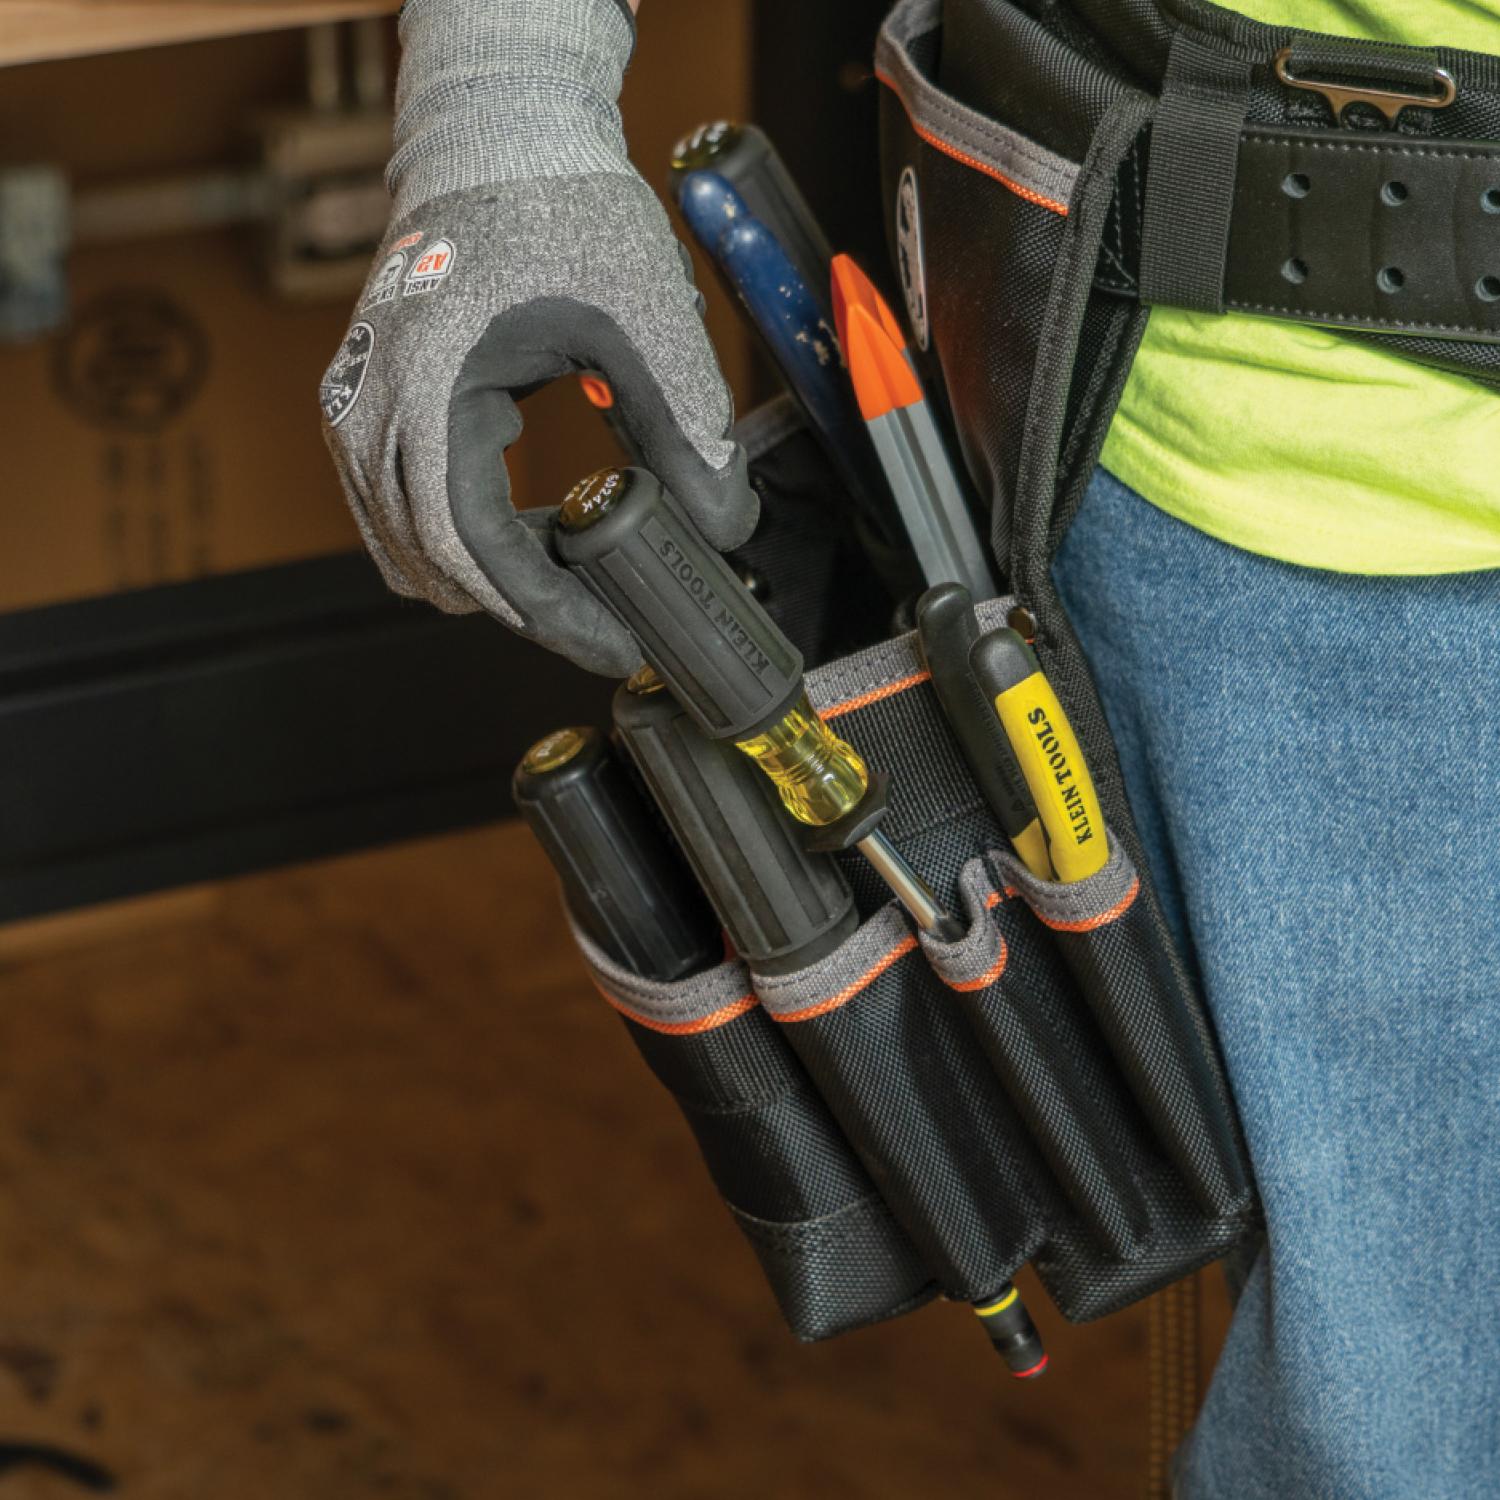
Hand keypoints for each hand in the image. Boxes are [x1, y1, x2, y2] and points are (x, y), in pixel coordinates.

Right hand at [320, 0, 755, 674]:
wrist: (500, 132)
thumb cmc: (559, 203)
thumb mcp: (647, 314)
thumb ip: (688, 423)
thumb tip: (724, 525)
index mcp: (428, 384)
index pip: (472, 546)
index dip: (548, 612)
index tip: (613, 641)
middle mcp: (370, 403)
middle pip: (433, 563)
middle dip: (525, 606)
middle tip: (609, 622)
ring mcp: (358, 401)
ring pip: (406, 547)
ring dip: (489, 579)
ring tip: (579, 582)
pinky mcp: (370, 399)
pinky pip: (398, 509)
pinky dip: (461, 541)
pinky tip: (532, 535)